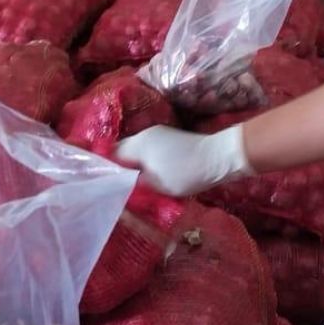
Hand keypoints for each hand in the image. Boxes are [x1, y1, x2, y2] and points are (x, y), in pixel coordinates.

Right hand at [115, 125, 253, 195]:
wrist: (220, 157)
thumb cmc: (186, 171)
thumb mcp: (156, 184)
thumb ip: (134, 183)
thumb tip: (119, 185)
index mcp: (137, 143)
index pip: (110, 155)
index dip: (105, 171)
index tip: (104, 187)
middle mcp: (144, 134)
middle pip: (123, 152)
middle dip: (120, 170)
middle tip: (118, 190)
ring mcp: (159, 135)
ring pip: (137, 153)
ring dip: (134, 167)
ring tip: (134, 186)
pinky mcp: (171, 140)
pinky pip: (150, 152)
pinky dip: (147, 164)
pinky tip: (151, 178)